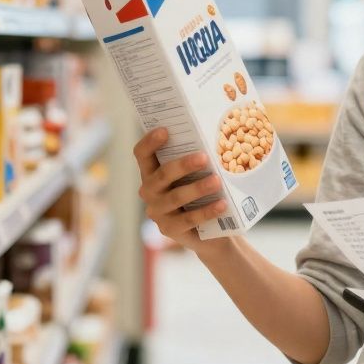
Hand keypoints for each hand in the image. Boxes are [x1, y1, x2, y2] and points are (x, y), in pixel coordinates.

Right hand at [134, 128, 229, 252]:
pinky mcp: (170, 230)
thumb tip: (212, 139)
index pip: (142, 154)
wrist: (210, 233)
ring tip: (217, 181)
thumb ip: (196, 161)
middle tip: (204, 157)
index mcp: (152, 173)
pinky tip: (222, 204)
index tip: (165, 130)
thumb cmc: (201, 194)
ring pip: (175, 197)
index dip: (150, 142)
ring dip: (197, 188)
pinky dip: (206, 211)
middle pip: (162, 175)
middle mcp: (150, 191)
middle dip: (183, 165)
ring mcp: (157, 212)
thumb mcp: (195, 176)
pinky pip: (188, 219)